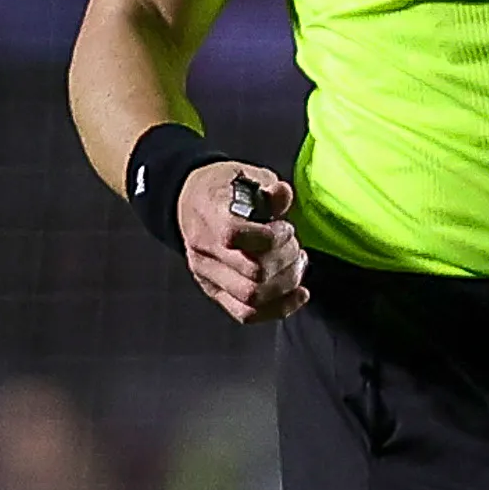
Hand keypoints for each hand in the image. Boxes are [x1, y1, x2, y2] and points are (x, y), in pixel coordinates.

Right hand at [179, 163, 306, 325]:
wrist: (189, 203)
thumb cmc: (221, 189)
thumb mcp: (243, 175)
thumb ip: (266, 186)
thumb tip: (282, 194)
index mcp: (209, 217)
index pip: (235, 236)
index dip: (272, 236)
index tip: (285, 227)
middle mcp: (205, 252)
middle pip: (253, 273)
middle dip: (287, 260)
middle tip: (294, 246)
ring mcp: (208, 276)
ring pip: (252, 298)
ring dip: (287, 283)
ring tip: (297, 264)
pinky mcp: (215, 292)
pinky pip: (246, 313)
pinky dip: (279, 308)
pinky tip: (299, 294)